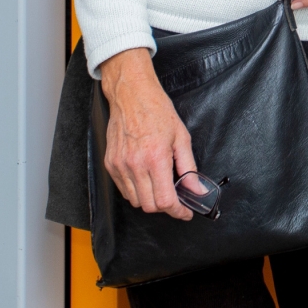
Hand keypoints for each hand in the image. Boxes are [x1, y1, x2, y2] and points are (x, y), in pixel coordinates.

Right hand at [100, 48, 204, 219]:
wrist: (131, 94)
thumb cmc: (157, 111)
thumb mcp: (181, 137)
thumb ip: (189, 167)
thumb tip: (197, 189)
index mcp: (156, 158)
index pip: (165, 201)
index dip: (177, 212)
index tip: (185, 212)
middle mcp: (135, 165)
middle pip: (149, 206)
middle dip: (165, 207)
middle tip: (175, 198)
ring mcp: (120, 166)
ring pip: (135, 201)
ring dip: (149, 200)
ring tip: (159, 185)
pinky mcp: (110, 164)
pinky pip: (123, 190)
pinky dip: (135, 191)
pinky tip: (145, 178)